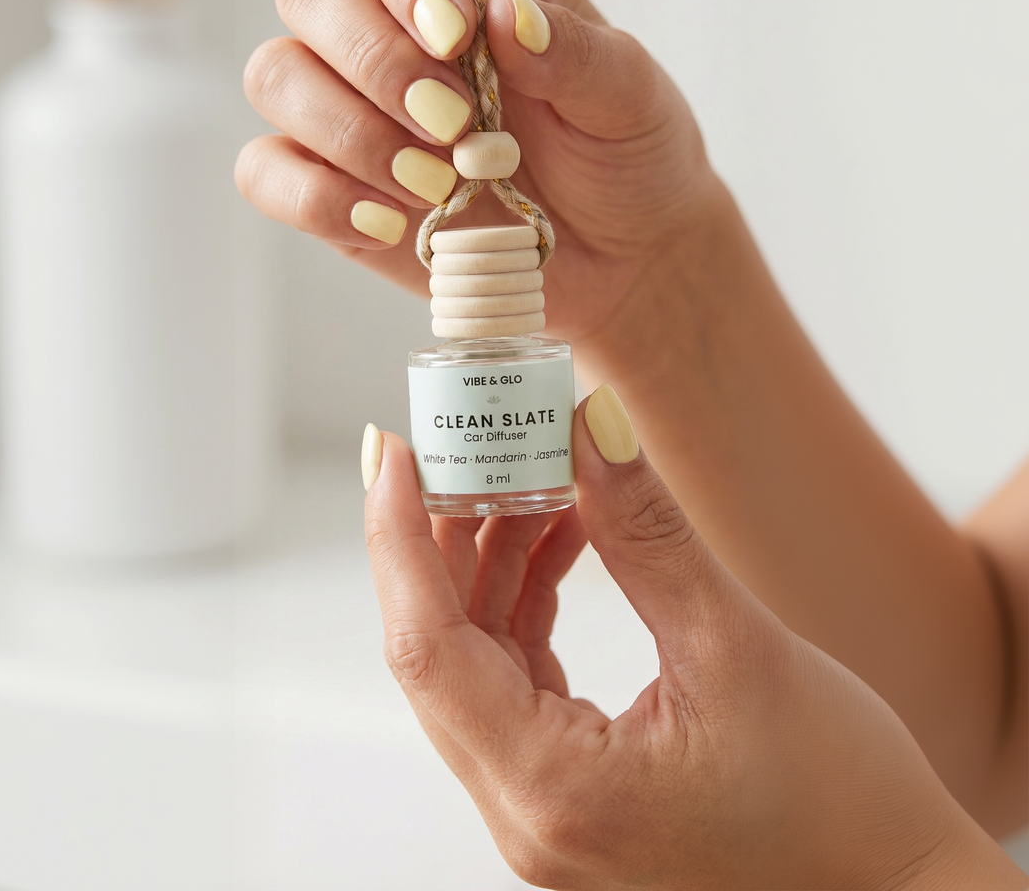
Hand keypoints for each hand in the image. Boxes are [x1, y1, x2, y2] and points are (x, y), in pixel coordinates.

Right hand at [237, 0, 717, 364]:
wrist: (619, 258)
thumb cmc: (625, 159)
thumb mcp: (628, 97)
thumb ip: (573, 52)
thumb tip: (503, 17)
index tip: (455, 37)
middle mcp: (391, 21)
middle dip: (376, 63)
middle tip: (455, 129)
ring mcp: (353, 103)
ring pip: (278, 77)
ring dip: (352, 136)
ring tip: (438, 186)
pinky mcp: (332, 182)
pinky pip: (267, 172)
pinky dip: (318, 198)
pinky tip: (391, 222)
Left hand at [360, 388, 1023, 889]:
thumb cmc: (839, 801)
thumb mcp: (736, 647)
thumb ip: (647, 534)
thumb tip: (589, 424)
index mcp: (552, 790)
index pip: (426, 647)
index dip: (397, 538)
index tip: (396, 450)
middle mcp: (527, 811)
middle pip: (441, 650)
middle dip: (441, 535)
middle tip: (466, 441)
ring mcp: (547, 805)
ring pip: (478, 659)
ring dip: (493, 561)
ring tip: (538, 476)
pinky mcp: (575, 787)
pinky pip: (519, 677)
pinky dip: (528, 600)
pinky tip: (561, 535)